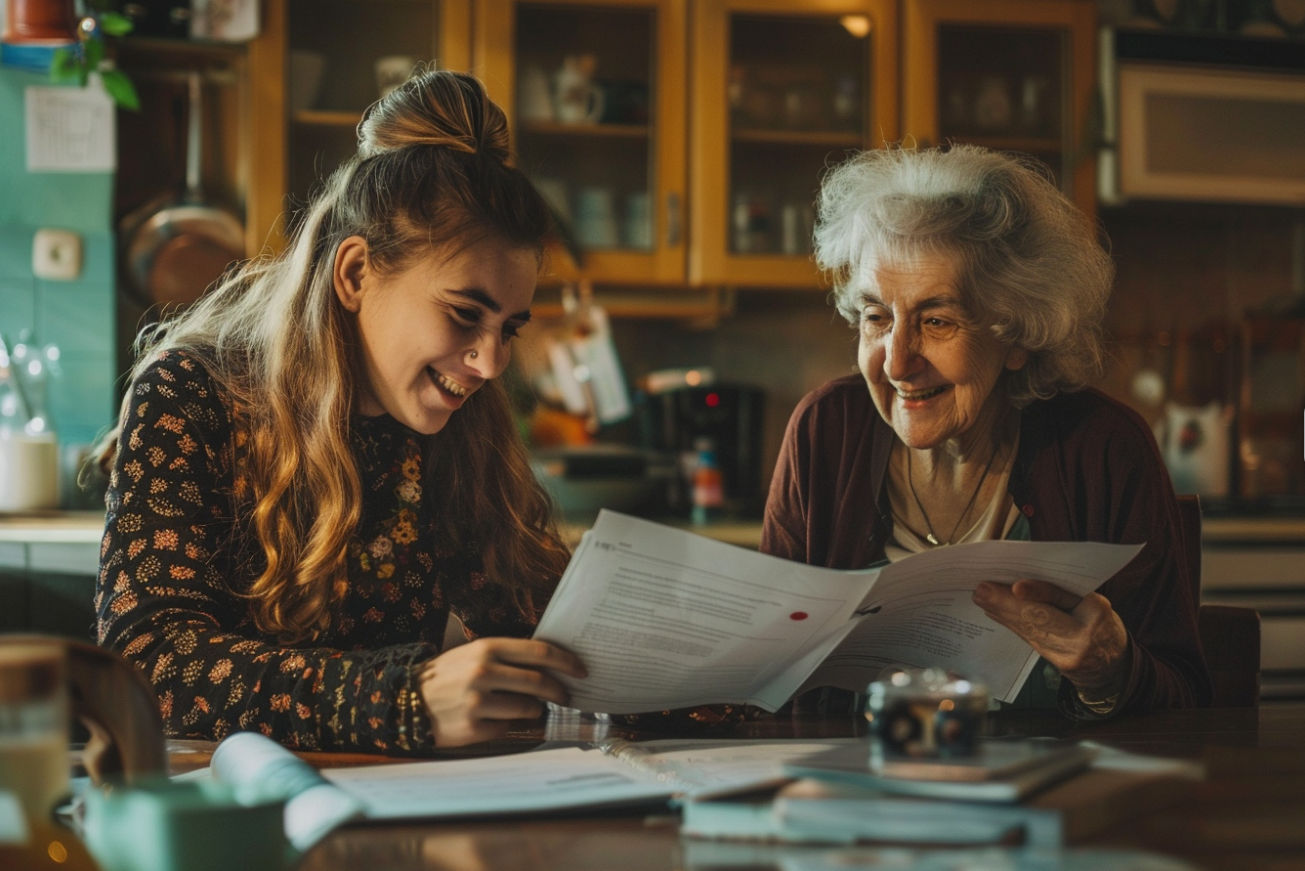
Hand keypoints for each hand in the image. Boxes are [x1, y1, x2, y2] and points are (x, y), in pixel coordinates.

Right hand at [417, 638, 586, 746]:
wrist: (406, 701)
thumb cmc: (446, 676)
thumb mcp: (472, 653)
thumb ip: (506, 657)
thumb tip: (548, 664)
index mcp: (487, 648)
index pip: (540, 651)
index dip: (566, 661)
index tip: (581, 669)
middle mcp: (484, 671)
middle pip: (540, 682)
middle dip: (560, 691)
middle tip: (567, 696)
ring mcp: (479, 701)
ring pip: (528, 707)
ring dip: (535, 709)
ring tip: (529, 708)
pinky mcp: (475, 727)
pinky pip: (507, 727)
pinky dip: (507, 724)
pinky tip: (494, 719)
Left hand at [972, 579, 1129, 693]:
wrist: (1112, 667)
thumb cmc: (1103, 626)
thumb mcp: (1094, 604)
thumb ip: (1061, 594)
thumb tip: (1020, 585)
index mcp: (1093, 620)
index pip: (1062, 604)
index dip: (1037, 594)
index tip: (1014, 585)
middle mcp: (1077, 641)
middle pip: (1037, 619)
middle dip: (1005, 604)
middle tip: (980, 591)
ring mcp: (1062, 656)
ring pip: (1028, 630)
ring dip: (1002, 613)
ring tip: (981, 599)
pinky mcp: (1051, 662)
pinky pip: (1028, 638)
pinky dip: (1010, 623)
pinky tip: (994, 612)